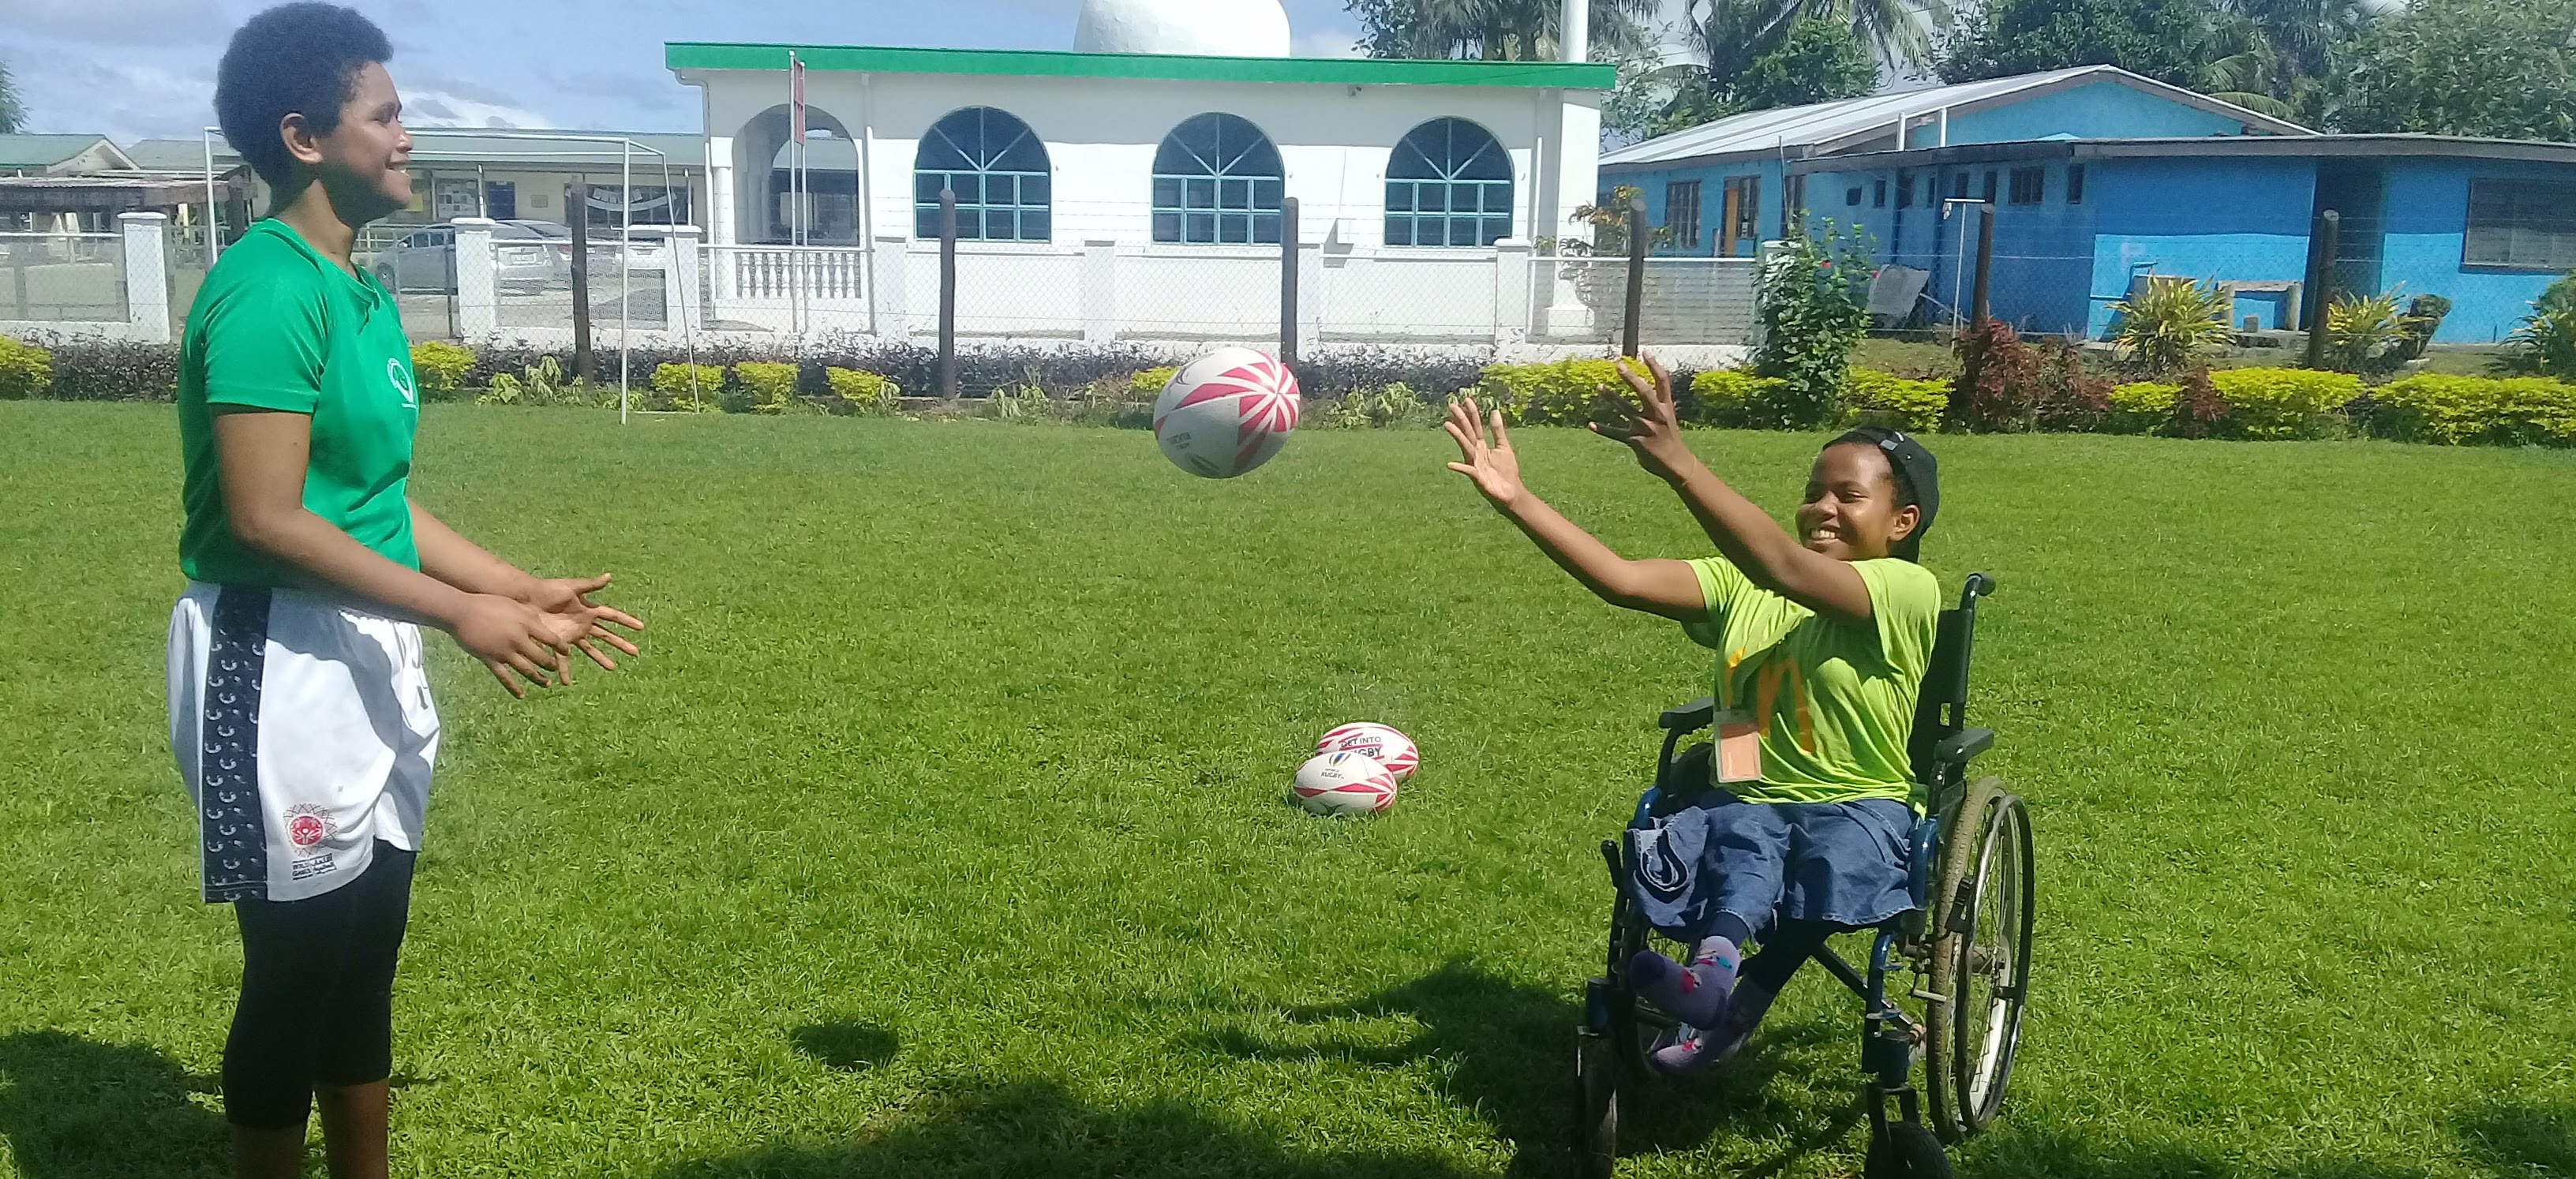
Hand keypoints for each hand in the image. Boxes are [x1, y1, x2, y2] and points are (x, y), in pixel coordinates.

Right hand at [452, 593, 570, 697]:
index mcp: (526, 624)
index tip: (567, 651)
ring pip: (527, 670)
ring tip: (547, 683)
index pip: (551, 639)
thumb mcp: (513, 604)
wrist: (461, 612)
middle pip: (541, 657)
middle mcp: (518, 640)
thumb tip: (542, 624)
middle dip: (550, 664)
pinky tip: (521, 695)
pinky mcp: (491, 660)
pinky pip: (505, 678)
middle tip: (554, 668)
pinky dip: (514, 687)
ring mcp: (505, 652)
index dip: (561, 647)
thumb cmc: (487, 603)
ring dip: (538, 678)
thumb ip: (529, 615)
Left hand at [520, 573, 644, 678]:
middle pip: (606, 635)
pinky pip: (563, 659)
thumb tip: (610, 576)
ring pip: (591, 649)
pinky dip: (565, 670)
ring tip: (613, 668)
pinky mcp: (558, 642)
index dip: (626, 621)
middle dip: (621, 643)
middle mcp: (583, 623)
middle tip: (635, 652)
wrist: (526, 599)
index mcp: (588, 609)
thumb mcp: (571, 586)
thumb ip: (590, 584)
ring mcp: (572, 634)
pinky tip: (566, 682)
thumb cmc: (548, 590)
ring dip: (601, 658)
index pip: (612, 616)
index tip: (640, 627)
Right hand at [1443, 396, 1526, 507]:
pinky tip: (1450, 464)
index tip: (1466, 400)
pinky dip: (1459, 467)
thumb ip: (1498, 430)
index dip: (1472, 413)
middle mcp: (1476, 452)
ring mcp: (1475, 463)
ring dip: (1457, 436)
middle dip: (1461, 419)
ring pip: (1465, 446)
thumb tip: (1495, 411)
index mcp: (1482, 445)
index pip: (1476, 426)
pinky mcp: (1477, 476)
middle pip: (1468, 433)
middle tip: (1452, 405)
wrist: (1511, 490)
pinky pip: (1467, 470)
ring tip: (1447, 424)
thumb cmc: (1506, 470)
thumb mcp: (1503, 446)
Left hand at [1591, 354, 1694, 479]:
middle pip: (1643, 392)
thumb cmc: (1670, 438)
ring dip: (1611, 397)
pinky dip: (1603, 429)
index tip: (1645, 351)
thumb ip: (1657, 404)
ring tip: (1599, 387)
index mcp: (1665, 407)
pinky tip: (1591, 425)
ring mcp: (1645, 427)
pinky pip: (1615, 433)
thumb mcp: (1668, 417)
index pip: (1662, 381)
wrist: (1675, 463)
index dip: (1654, 366)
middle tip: (1618, 365)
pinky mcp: (1635, 441)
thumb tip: (1645, 389)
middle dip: (1631, 378)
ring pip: (1625, 409)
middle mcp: (1655, 414)